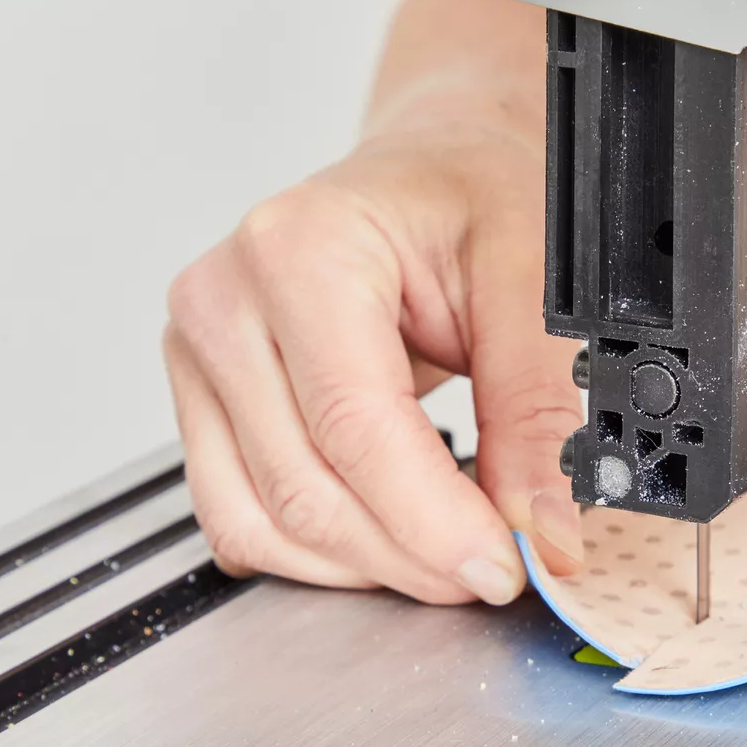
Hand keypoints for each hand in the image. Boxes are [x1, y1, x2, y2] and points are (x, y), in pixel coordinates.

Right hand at [163, 86, 582, 605]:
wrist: (427, 175)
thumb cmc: (470, 200)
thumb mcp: (533, 278)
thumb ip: (538, 407)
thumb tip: (545, 528)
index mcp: (300, 248)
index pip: (354, 427)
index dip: (434, 522)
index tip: (507, 566)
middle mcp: (226, 300)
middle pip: (306, 490)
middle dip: (412, 557)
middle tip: (496, 570)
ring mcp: (201, 355)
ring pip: (263, 523)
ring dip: (366, 567)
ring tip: (449, 552)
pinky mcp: (204, 403)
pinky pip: (241, 520)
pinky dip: (320, 555)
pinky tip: (389, 536)